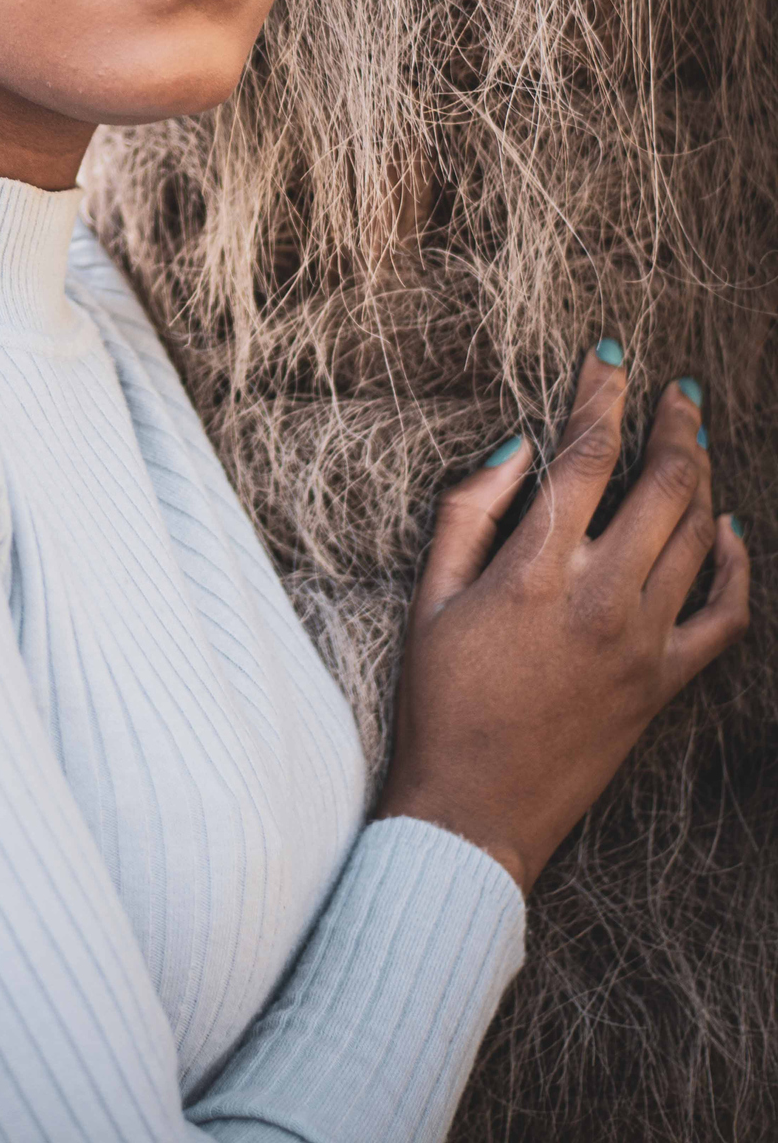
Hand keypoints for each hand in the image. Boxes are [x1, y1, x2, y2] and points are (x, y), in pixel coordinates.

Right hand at [374, 345, 749, 895]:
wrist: (473, 809)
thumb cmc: (439, 700)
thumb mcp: (429, 594)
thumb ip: (471, 508)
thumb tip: (518, 444)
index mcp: (536, 568)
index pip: (587, 453)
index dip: (601, 393)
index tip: (609, 357)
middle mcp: (601, 596)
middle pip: (663, 481)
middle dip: (676, 422)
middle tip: (678, 390)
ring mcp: (642, 641)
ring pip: (698, 534)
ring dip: (704, 476)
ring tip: (698, 441)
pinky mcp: (664, 683)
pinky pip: (726, 615)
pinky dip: (738, 566)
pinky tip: (732, 532)